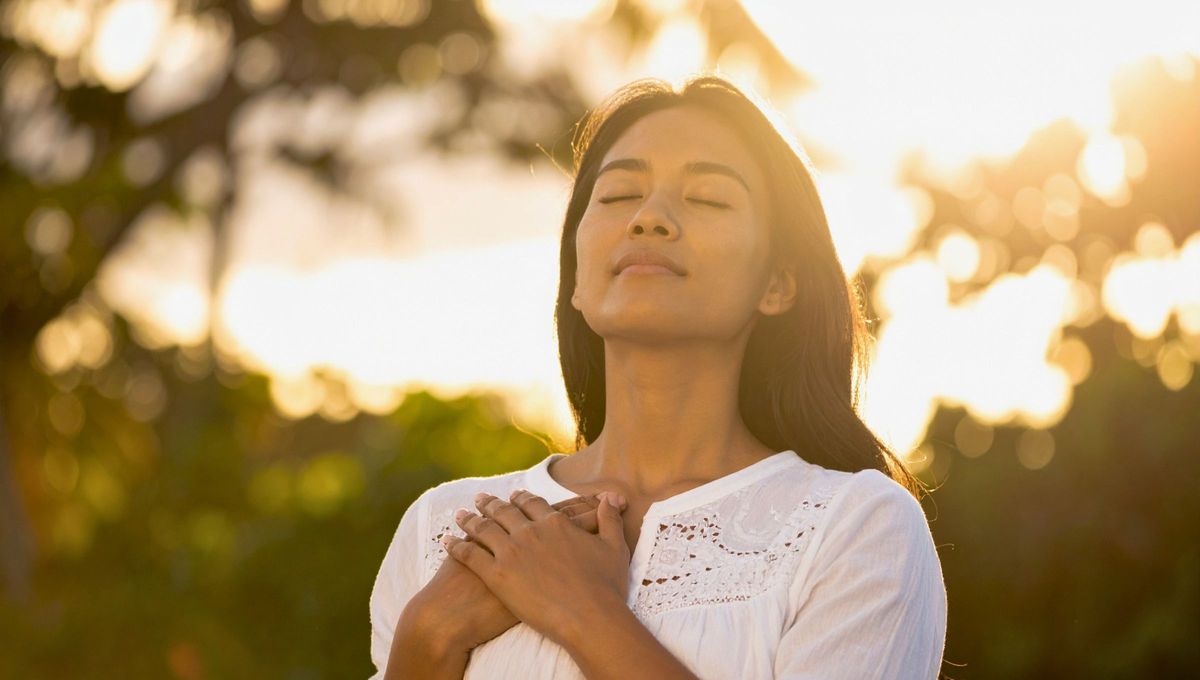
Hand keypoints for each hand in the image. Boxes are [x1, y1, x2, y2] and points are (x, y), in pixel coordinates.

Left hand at [441, 489, 632, 648]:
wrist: (589, 617)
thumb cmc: (606, 587)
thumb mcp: (614, 547)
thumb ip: (610, 520)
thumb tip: (611, 499)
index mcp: (554, 524)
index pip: (532, 504)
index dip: (521, 499)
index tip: (512, 495)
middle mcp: (530, 532)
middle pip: (504, 512)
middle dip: (490, 504)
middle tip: (479, 498)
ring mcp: (511, 553)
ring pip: (483, 529)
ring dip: (469, 520)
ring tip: (459, 514)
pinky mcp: (497, 576)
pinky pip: (470, 555)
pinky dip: (456, 546)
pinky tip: (446, 541)